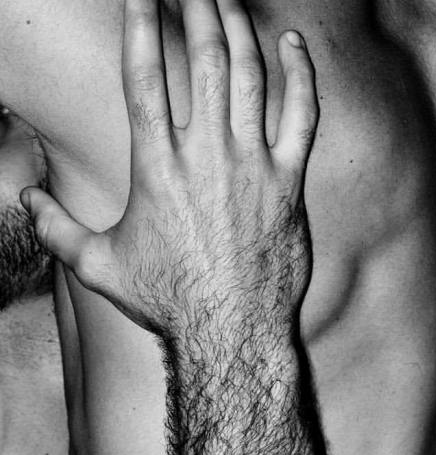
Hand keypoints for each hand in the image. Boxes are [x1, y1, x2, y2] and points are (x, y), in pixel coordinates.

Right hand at [20, 0, 317, 335]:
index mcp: (157, 168)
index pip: (145, 75)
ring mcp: (253, 167)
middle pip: (202, 59)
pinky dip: (300, 74)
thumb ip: (57, 230)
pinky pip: (303, 115)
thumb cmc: (167, 303)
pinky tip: (291, 43)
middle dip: (195, 7)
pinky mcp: (290, 184)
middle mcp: (206, 157)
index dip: (141, 23)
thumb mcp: (98, 267)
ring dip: (238, 26)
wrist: (231, 335)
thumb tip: (25, 202)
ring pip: (249, 76)